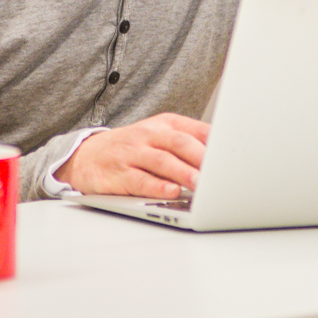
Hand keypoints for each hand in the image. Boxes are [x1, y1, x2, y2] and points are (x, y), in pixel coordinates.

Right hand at [55, 113, 208, 197]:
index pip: (194, 129)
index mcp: (164, 124)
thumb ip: (189, 143)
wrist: (86, 156)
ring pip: (162, 161)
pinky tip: (171, 193)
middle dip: (200, 158)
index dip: (215, 142)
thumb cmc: (132, 148)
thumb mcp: (159, 136)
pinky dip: (157, 187)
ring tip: (200, 185)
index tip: (231, 155)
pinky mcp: (119, 174)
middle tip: (219, 172)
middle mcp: (148, 135)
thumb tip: (223, 157)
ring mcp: (132, 154)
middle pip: (179, 143)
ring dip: (183, 173)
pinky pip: (140, 180)